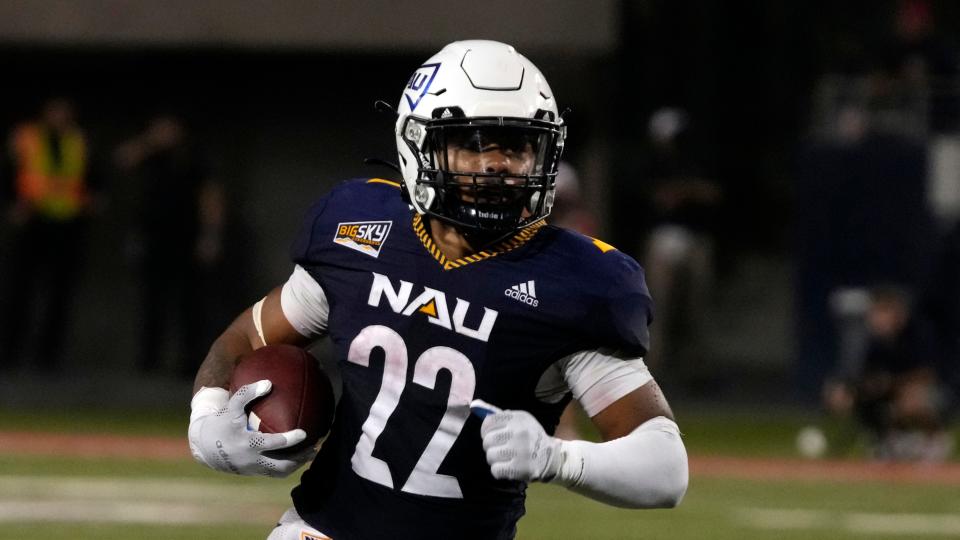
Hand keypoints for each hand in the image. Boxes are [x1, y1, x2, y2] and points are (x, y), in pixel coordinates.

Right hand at [188, 380, 311, 476]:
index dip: (289, 440)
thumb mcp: (231, 405)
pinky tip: (299, 457)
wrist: (205, 445)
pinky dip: (288, 466)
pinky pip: (274, 473)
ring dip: (297, 464)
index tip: (304, 433)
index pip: (271, 444)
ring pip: (279, 472)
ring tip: (311, 453)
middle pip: (280, 465)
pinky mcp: (253, 473)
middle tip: (315, 447)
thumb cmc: (222, 421)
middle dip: (299, 458)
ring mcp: (252, 469)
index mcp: (246, 443)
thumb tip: (269, 383)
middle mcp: (250, 459)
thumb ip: (248, 393)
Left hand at [475, 400, 563, 482]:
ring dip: (494, 459)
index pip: (489, 422)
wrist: (552, 457)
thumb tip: (475, 406)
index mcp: (518, 419)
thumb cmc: (530, 436)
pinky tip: (506, 467)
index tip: (490, 434)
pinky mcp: (520, 469)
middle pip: (488, 440)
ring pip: (490, 455)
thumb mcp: (520, 420)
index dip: (485, 430)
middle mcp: (519, 433)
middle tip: (498, 448)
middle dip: (490, 446)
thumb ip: (500, 416)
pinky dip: (498, 470)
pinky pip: (496, 470)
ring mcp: (520, 452)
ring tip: (503, 458)